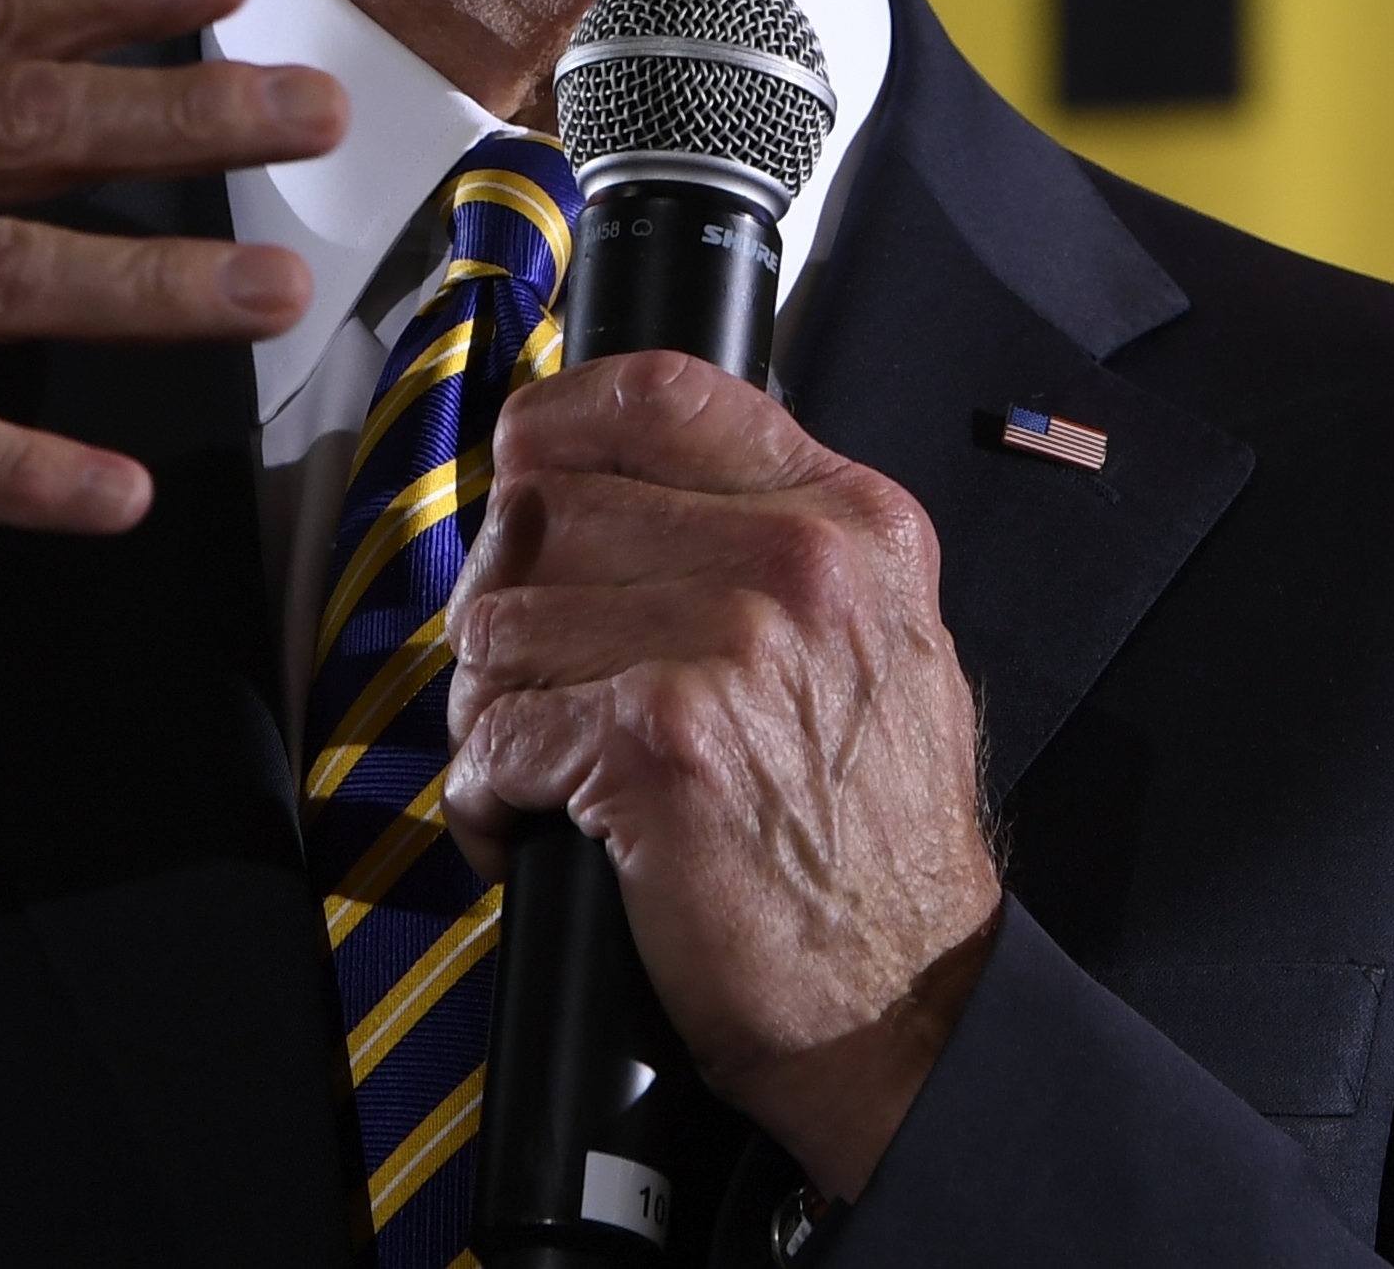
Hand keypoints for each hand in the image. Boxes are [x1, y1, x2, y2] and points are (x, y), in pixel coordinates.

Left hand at [442, 352, 1003, 1201]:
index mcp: (848, 519)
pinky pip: (497, 734)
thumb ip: (764, 542)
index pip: (658, 392)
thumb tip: (597, 492)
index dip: (555, 424)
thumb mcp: (871, 639)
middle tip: (525, 683)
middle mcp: (796, 562)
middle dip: (505, 605)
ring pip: (502, 623)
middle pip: (546, 511)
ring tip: (539, 770)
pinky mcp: (659, 742)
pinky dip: (486, 794)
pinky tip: (531, 829)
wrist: (907, 1002)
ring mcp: (728, 645)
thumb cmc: (872, 840)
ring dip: (489, 708)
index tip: (520, 470)